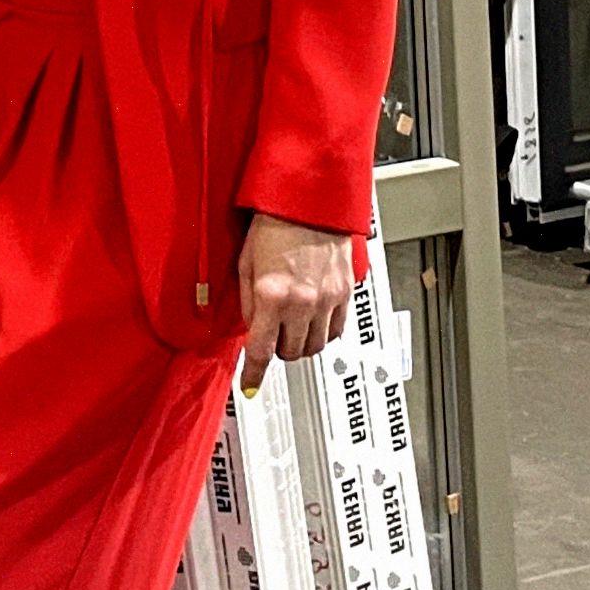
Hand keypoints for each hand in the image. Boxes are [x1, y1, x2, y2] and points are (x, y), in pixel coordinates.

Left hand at [237, 212, 354, 383]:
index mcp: (272, 294)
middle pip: (290, 353)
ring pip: (315, 347)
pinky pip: (336, 331)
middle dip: (277, 349)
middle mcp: (301, 301)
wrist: (310, 203)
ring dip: (300, 343)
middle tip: (272, 335)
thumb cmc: (275, 225)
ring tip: (292, 325)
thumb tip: (252, 330)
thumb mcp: (246, 264)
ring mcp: (326, 299)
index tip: (250, 385)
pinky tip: (312, 319)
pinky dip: (323, 333)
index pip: (261, 350)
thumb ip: (249, 304)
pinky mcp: (344, 293)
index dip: (253, 373)